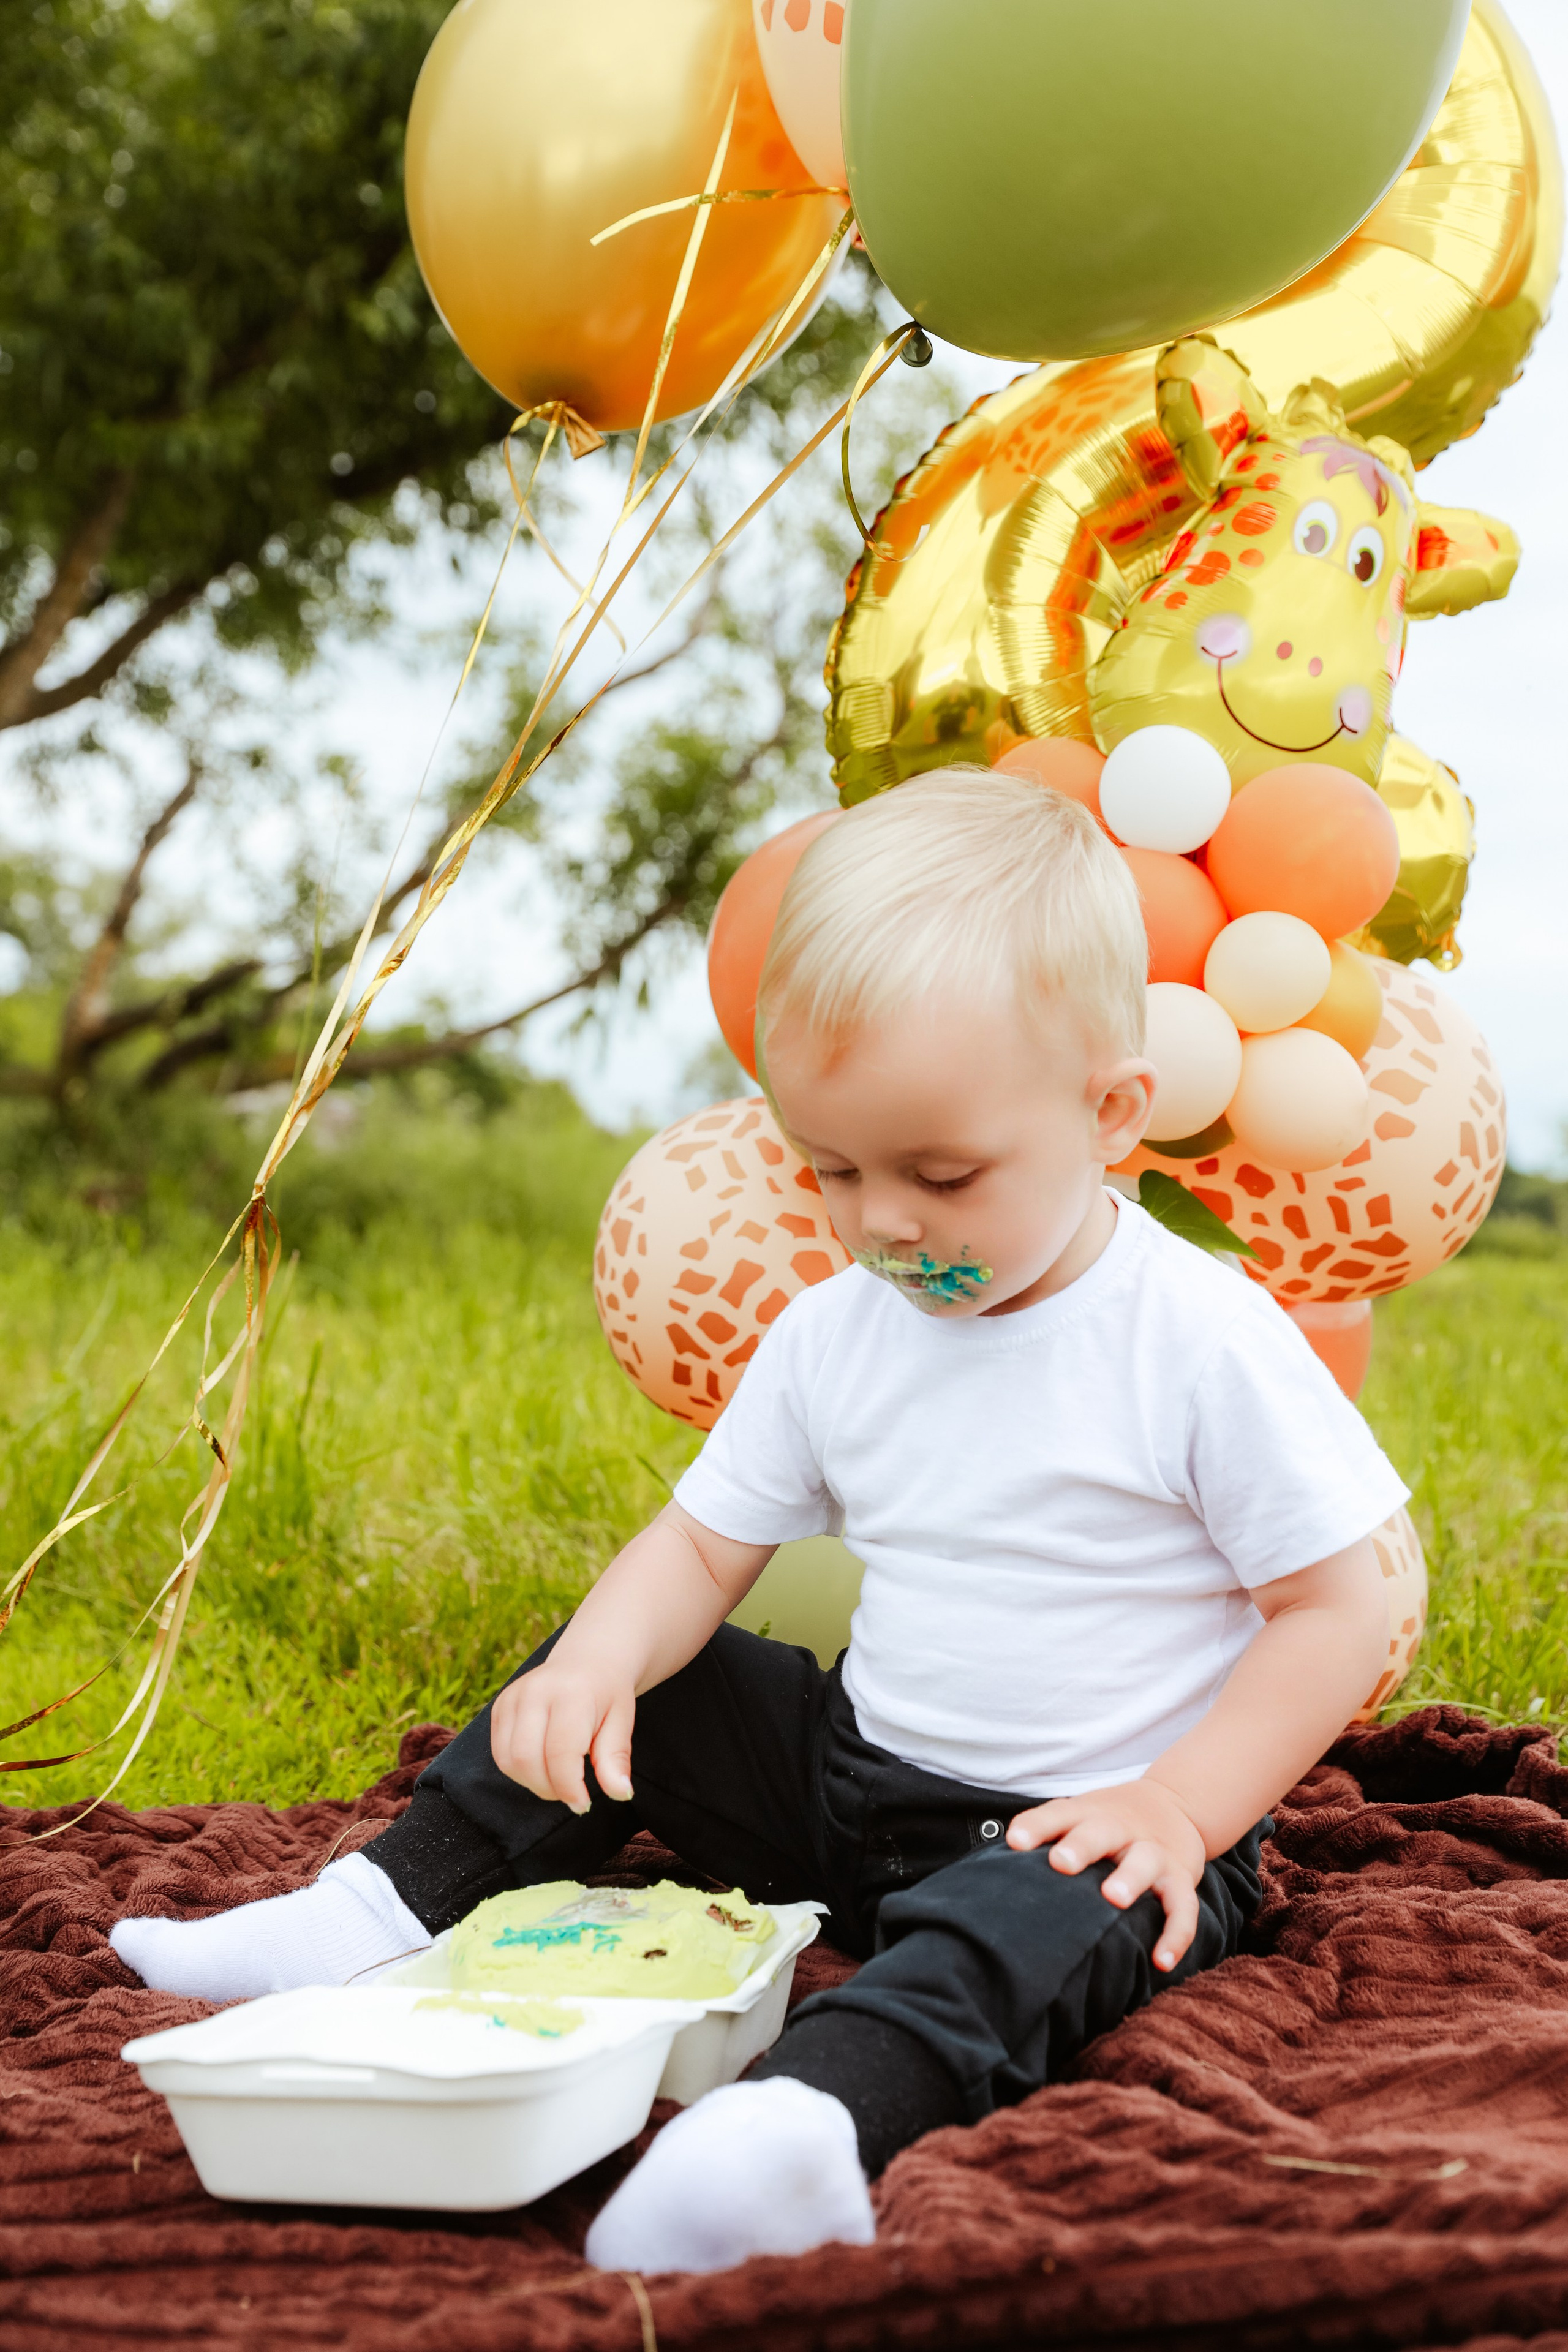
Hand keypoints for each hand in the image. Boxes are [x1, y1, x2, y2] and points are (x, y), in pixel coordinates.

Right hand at [490, 1656, 635, 1813]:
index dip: (570, 1788)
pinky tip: (542, 1765)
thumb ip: (615, 1759)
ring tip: (558, 1778)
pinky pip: (499, 1753)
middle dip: (549, 1789)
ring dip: (532, 1783)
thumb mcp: (622, 1722)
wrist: (588, 1660)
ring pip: (508, 1760)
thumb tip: (621, 1793)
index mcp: (572, 1693)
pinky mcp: (500, 1706)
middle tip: (571, 1792)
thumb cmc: (608, 1695)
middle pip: (527, 1759)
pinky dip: (519, 1771)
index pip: (560, 1753)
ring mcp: (513, 1696)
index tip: (584, 1804)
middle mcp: (536, 1691)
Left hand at [1006, 1780, 1207, 1971]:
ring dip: (1131, 1878)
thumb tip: (997, 1866)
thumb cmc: (1108, 1821)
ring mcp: (1153, 1852)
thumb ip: (1043, 1833)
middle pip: (1101, 1831)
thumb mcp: (1078, 1815)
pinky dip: (1176, 1934)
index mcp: (1089, 1814)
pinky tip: (1162, 1961)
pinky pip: (1183, 1906)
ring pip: (1145, 1861)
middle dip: (1082, 1846)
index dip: (1037, 1826)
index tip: (1015, 1842)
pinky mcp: (1181, 1878)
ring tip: (1115, 1899)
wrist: (1175, 1804)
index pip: (1058, 1814)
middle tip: (1061, 1863)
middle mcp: (1121, 1829)